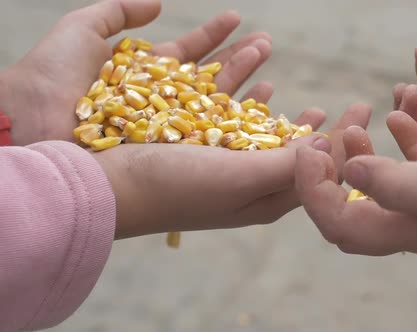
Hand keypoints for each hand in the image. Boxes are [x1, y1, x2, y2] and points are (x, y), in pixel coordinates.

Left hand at [0, 0, 272, 145]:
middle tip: (266, 43)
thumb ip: (119, 11)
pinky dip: (234, 117)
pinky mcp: (171, 149)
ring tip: (266, 59)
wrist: (29, 123)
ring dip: (241, 78)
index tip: (236, 19)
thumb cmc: (50, 76)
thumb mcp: (82, 29)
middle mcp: (160, 103)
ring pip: (213, 102)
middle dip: (237, 58)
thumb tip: (158, 3)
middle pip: (207, 78)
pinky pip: (208, 131)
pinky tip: (256, 101)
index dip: (211, 36)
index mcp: (142, 75)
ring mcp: (167, 127)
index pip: (186, 53)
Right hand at [94, 103, 370, 238]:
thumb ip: (286, 163)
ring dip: (290, 119)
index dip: (345, 144)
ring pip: (269, 139)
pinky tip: (265, 90)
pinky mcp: (201, 149)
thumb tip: (331, 148)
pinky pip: (237, 124)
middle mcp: (248, 187)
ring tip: (313, 103)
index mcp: (265, 200)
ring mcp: (224, 168)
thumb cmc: (174, 186)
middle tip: (355, 111)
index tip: (365, 111)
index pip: (318, 172)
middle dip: (328, 135)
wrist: (106, 184)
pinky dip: (254, 106)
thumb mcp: (238, 176)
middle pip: (299, 158)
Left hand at [295, 126, 416, 255]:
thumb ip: (395, 184)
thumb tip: (349, 171)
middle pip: (348, 204)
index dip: (313, 190)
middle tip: (325, 138)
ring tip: (361, 118)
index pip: (337, 223)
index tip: (310, 151)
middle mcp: (408, 222)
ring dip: (362, 149)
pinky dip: (400, 137)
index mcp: (403, 231)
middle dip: (328, 170)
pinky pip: (408, 162)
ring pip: (376, 180)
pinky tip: (404, 108)